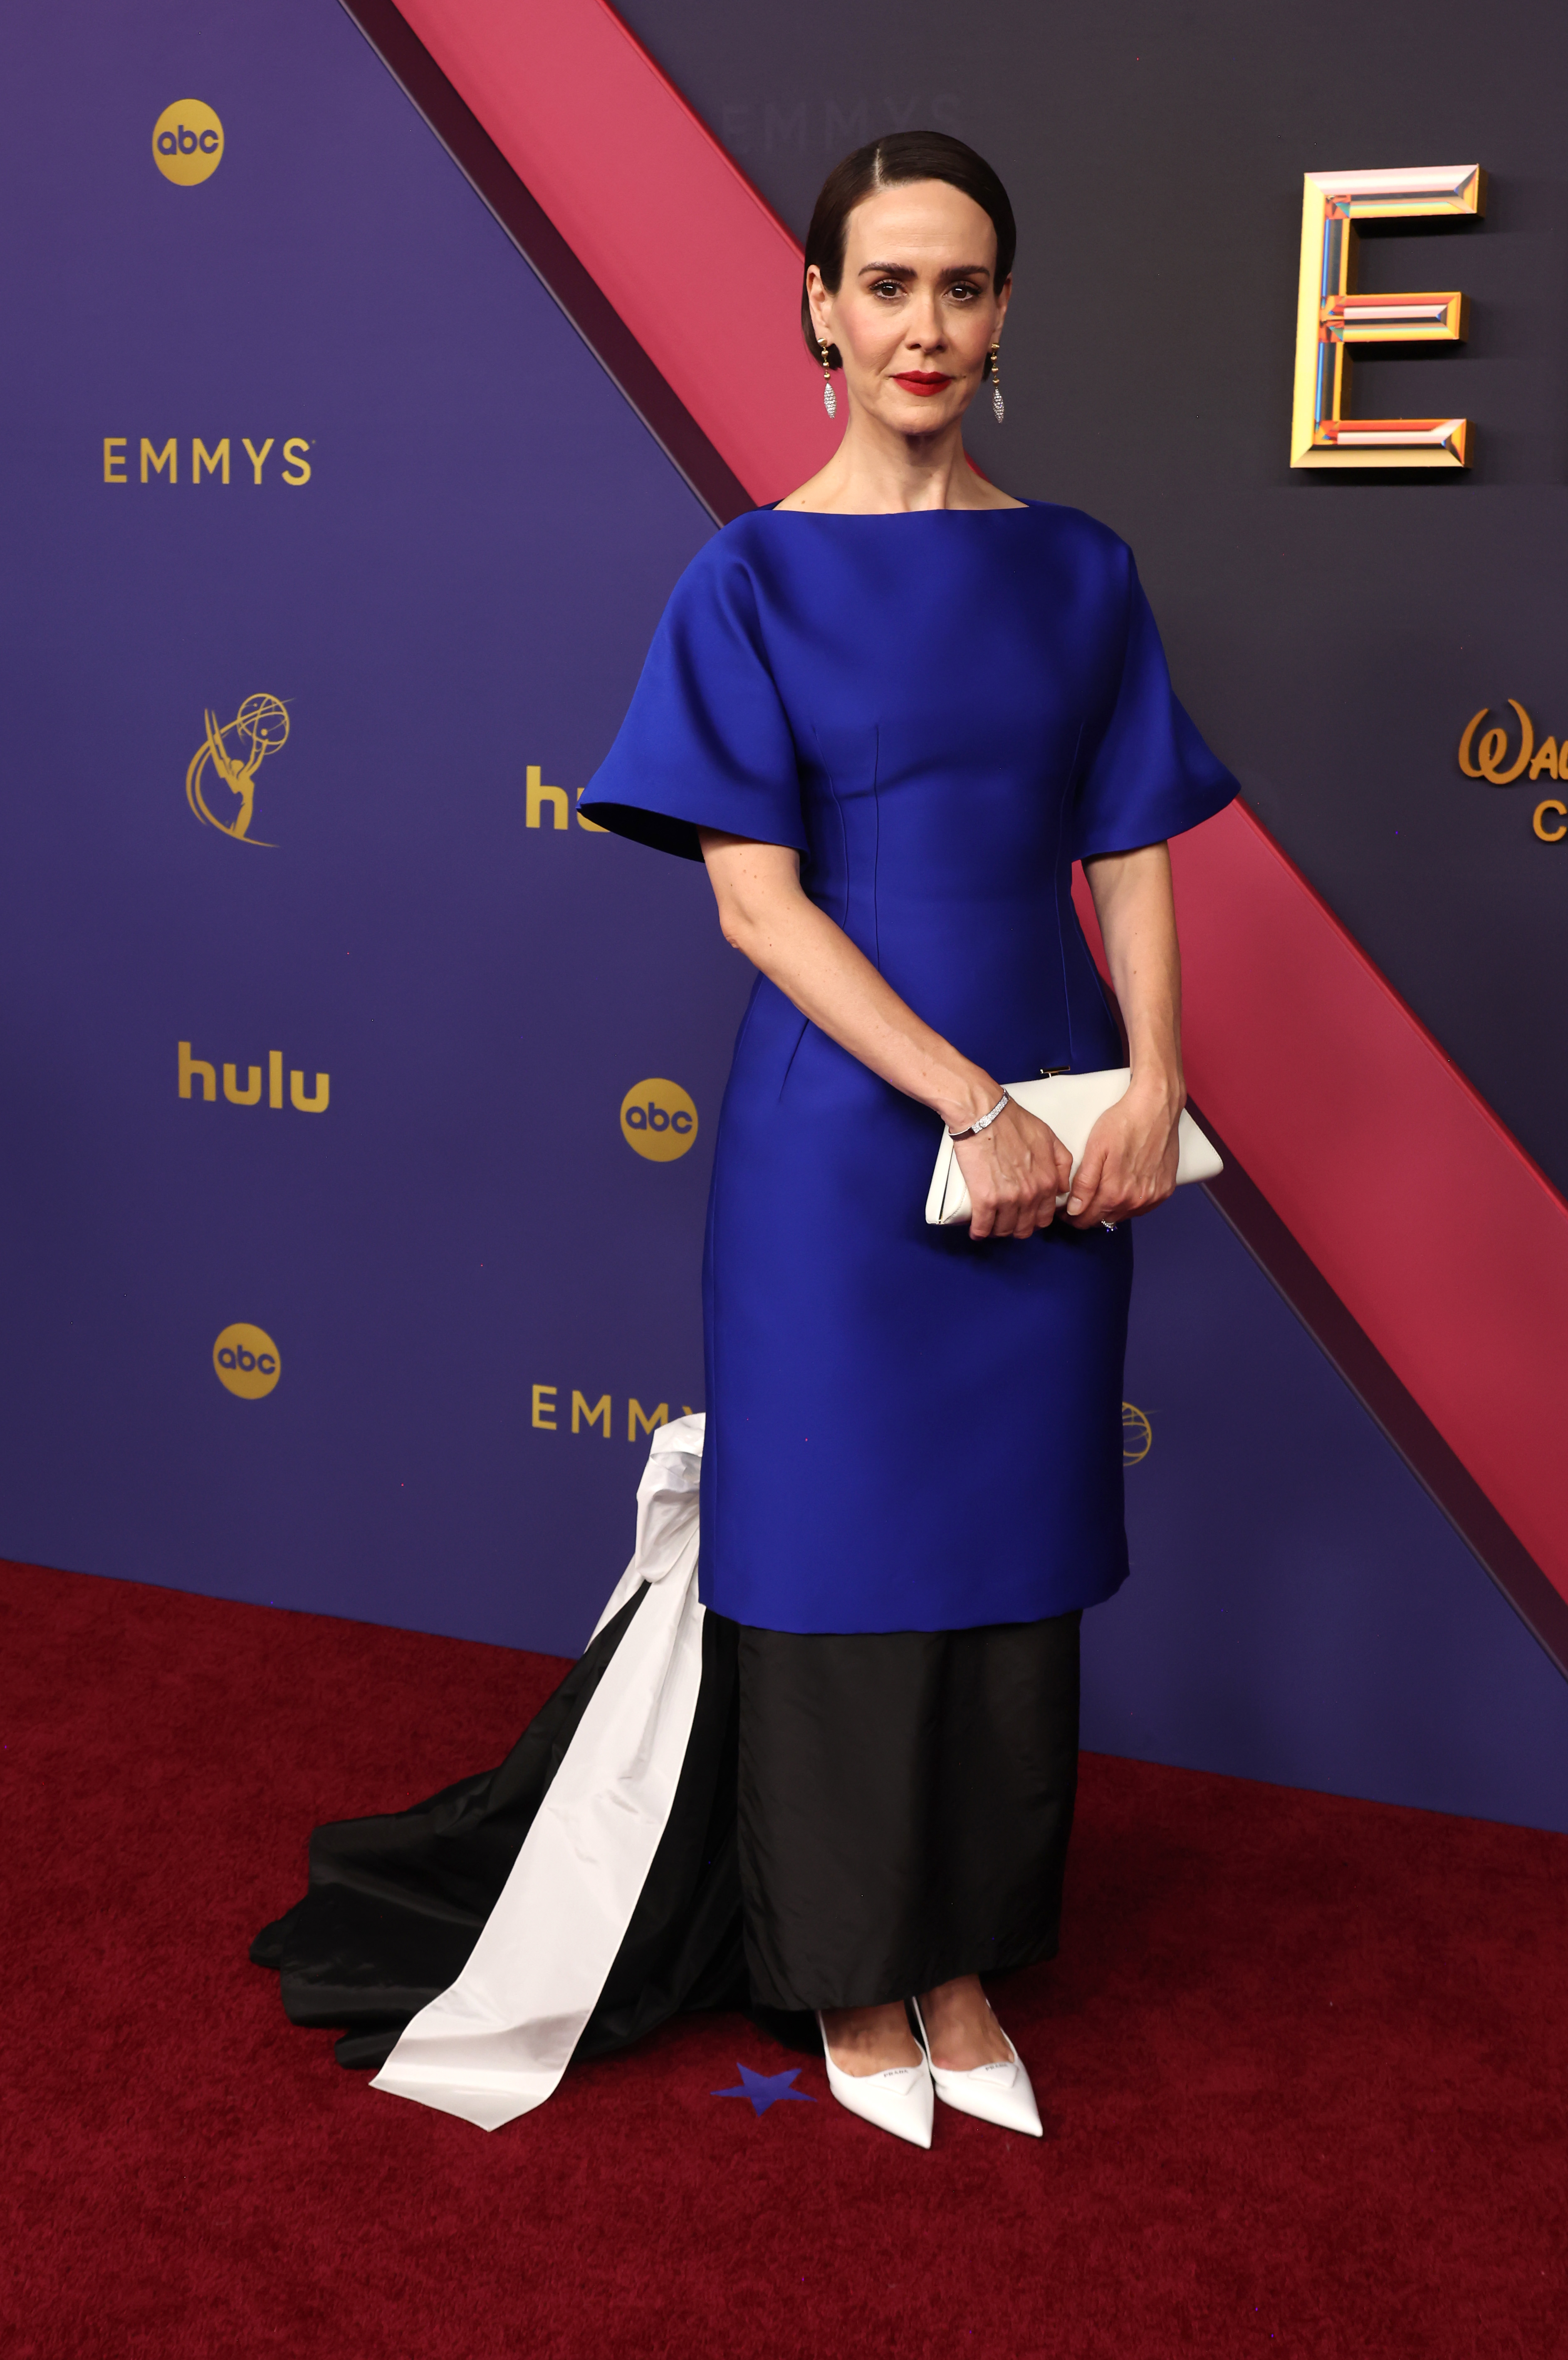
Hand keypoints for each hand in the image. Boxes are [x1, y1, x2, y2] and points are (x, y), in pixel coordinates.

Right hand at [952, 1097, 1073, 1240]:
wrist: (983, 1114)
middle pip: (1025, 1228)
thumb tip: (1062, 1188)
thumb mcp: (1049, 1138)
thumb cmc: (1013, 1122)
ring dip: (998, 1230)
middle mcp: (1032, 1194)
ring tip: (990, 1223)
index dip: (1034, 1219)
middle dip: (1017, 1227)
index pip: (1045, 1216)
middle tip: (1007, 1220)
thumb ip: (1061, 1164)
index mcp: (1048, 1181)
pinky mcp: (985, 1199)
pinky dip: (979, 1232)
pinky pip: (983, 1227)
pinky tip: (977, 1231)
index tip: (1024, 1216)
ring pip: (1005, 1230)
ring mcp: (1009, 1199)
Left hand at [1064, 1079, 1181, 1228]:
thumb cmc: (1123, 1124)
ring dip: (1110, 1211)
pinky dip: (1130, 1204)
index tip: (1065, 1211)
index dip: (1072, 1217)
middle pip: (1104, 1220)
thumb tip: (1074, 1210)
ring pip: (1123, 1216)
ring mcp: (1152, 1197)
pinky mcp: (1165, 1190)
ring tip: (1100, 1195)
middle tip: (1079, 1202)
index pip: (1087, 1220)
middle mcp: (1135, 1201)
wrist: (1156, 1109)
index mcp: (1114, 1193)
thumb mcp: (1095, 1150)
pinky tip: (1123, 1192)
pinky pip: (1143, 1208)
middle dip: (1089, 1215)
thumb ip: (1085, 1184)